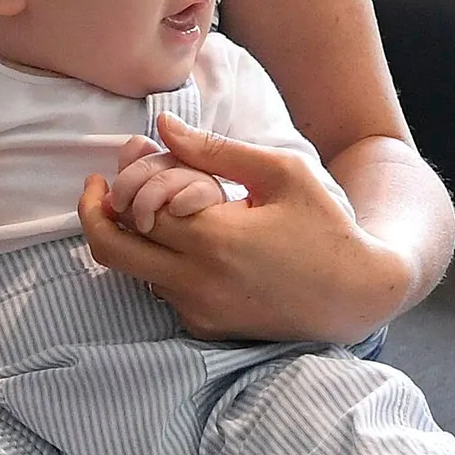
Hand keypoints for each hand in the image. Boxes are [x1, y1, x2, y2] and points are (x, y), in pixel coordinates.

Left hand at [79, 114, 407, 343]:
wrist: (359, 294)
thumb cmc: (325, 225)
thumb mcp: (281, 173)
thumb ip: (215, 150)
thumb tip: (161, 126)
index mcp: (214, 239)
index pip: (136, 207)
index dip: (124, 180)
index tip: (124, 159)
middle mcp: (198, 282)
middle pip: (111, 249)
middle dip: (95, 214)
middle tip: (98, 189)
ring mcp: (199, 311)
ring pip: (134, 271)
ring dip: (132, 237)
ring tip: (153, 206)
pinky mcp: (205, 328)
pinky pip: (161, 291)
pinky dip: (158, 263)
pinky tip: (183, 240)